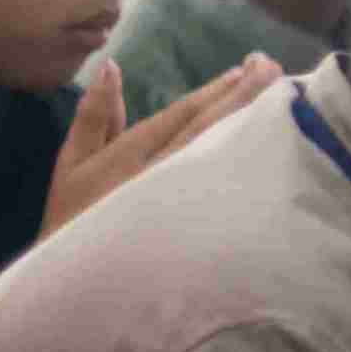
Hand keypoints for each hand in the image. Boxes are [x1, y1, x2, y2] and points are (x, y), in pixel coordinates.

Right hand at [39, 55, 278, 240]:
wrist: (75, 285)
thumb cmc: (71, 219)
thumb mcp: (73, 164)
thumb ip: (96, 116)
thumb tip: (111, 66)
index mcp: (129, 157)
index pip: (181, 117)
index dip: (214, 92)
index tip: (242, 69)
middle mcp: (158, 175)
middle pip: (208, 128)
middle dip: (242, 95)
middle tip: (271, 67)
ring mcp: (177, 204)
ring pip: (220, 154)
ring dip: (249, 120)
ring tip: (279, 93)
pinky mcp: (191, 230)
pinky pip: (225, 189)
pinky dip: (248, 164)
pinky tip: (271, 146)